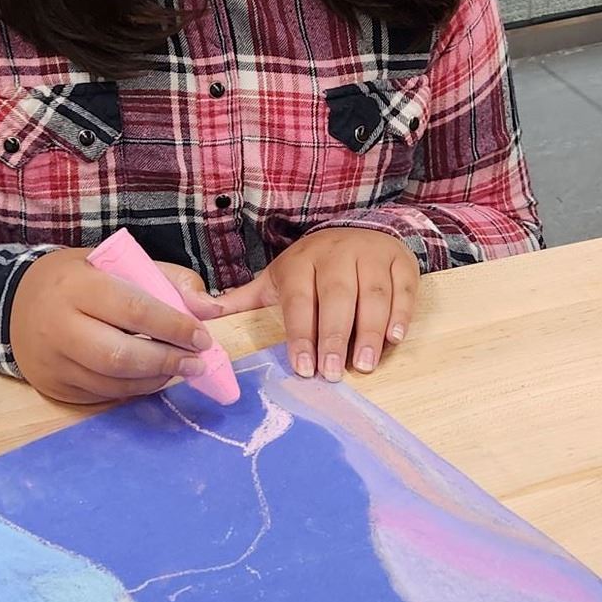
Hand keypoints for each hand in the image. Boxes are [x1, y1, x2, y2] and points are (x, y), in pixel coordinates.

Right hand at [10, 249, 222, 405]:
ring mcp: (52, 362)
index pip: (132, 309)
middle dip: (166, 361)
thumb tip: (210, 310)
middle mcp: (58, 326)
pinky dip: (133, 388)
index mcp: (76, 286)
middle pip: (119, 355)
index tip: (202, 337)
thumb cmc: (79, 279)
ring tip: (178, 369)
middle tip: (197, 363)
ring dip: (154, 379)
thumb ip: (169, 280)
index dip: (173, 327)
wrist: (16, 302)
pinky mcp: (54, 386)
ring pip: (112, 382)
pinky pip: (102, 395)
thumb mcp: (119, 264)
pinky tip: (150, 376)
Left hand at [212, 229, 418, 381]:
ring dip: (369, 330)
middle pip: (336, 297)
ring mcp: (370, 255)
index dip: (301, 334)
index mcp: (301, 261)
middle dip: (334, 336)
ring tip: (364, 364)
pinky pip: (403, 288)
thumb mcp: (276, 277)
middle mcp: (336, 255)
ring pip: (372, 294)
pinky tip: (393, 339)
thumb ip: (242, 298)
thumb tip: (198, 313)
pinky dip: (400, 313)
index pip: (300, 300)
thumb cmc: (313, 265)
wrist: (360, 228)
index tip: (304, 368)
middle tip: (333, 373)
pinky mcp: (400, 261)